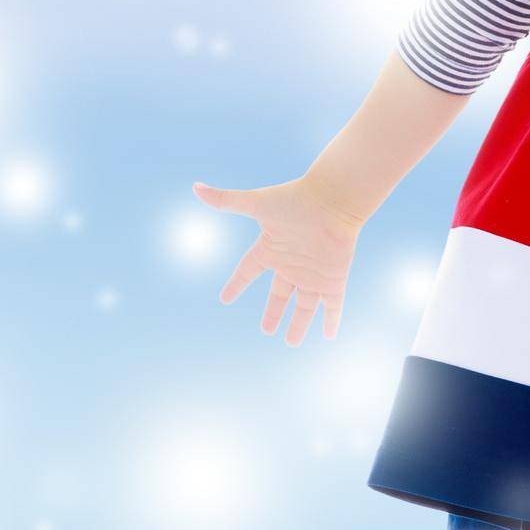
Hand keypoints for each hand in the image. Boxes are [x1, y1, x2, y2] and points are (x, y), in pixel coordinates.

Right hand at [191, 172, 363, 345]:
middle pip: (280, 294)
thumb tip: (195, 187)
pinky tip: (329, 334)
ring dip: (298, 323)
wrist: (333, 198)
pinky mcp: (333, 279)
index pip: (248, 271)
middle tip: (266, 330)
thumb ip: (226, 200)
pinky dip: (332, 319)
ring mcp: (313, 273)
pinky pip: (333, 304)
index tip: (225, 298)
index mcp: (271, 249)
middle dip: (273, 311)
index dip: (237, 284)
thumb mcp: (256, 203)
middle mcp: (291, 264)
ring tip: (290, 342)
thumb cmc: (295, 199)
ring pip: (304, 305)